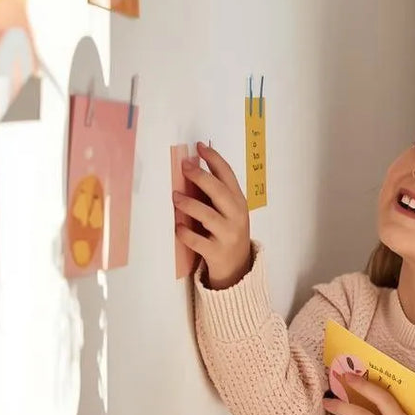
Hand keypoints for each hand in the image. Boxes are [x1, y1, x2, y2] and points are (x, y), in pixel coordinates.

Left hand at [174, 142, 251, 288]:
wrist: (237, 267)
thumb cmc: (228, 231)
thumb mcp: (229, 210)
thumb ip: (216, 193)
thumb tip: (193, 168)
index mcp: (239, 201)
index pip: (228, 175)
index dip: (214, 159)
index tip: (199, 146)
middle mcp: (236, 215)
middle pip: (219, 192)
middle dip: (201, 177)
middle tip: (184, 166)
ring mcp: (228, 234)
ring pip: (208, 216)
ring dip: (190, 204)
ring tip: (175, 197)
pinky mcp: (216, 252)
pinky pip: (198, 241)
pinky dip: (186, 233)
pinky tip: (177, 226)